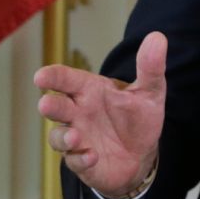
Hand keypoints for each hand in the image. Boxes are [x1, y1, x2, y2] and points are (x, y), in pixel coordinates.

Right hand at [34, 30, 167, 198]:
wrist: (142, 154)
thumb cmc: (138, 118)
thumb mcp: (150, 92)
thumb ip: (150, 67)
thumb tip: (158, 37)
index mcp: (90, 91)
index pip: (67, 80)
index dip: (53, 76)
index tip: (41, 76)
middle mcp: (78, 113)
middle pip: (56, 106)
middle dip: (50, 105)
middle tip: (46, 103)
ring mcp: (77, 138)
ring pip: (58, 136)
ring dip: (64, 137)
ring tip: (75, 137)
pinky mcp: (81, 161)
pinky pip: (75, 161)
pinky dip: (81, 159)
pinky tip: (92, 157)